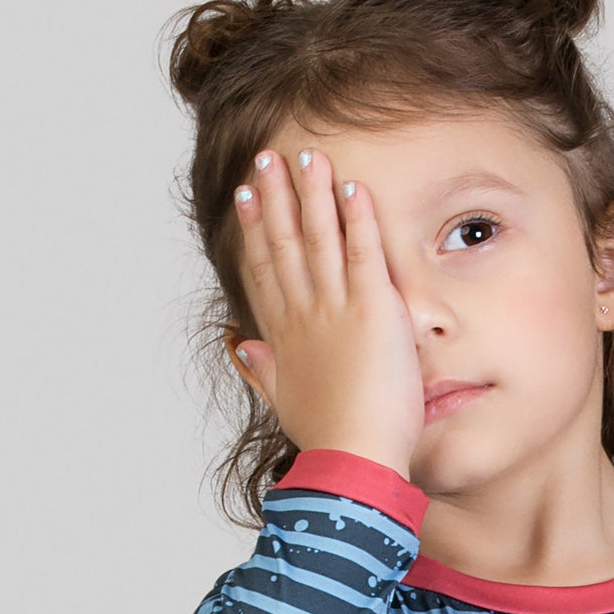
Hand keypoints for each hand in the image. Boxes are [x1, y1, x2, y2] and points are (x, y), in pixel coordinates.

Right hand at [227, 145, 424, 476]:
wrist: (350, 457)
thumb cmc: (326, 439)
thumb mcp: (285, 402)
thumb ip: (263, 371)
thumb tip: (242, 346)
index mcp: (285, 336)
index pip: (265, 270)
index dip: (255, 230)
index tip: (245, 198)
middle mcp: (304, 315)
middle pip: (284, 244)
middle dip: (274, 198)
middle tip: (265, 159)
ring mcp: (335, 309)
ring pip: (318, 237)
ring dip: (310, 193)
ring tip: (304, 155)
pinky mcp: (371, 309)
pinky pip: (362, 250)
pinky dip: (357, 216)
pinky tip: (351, 184)